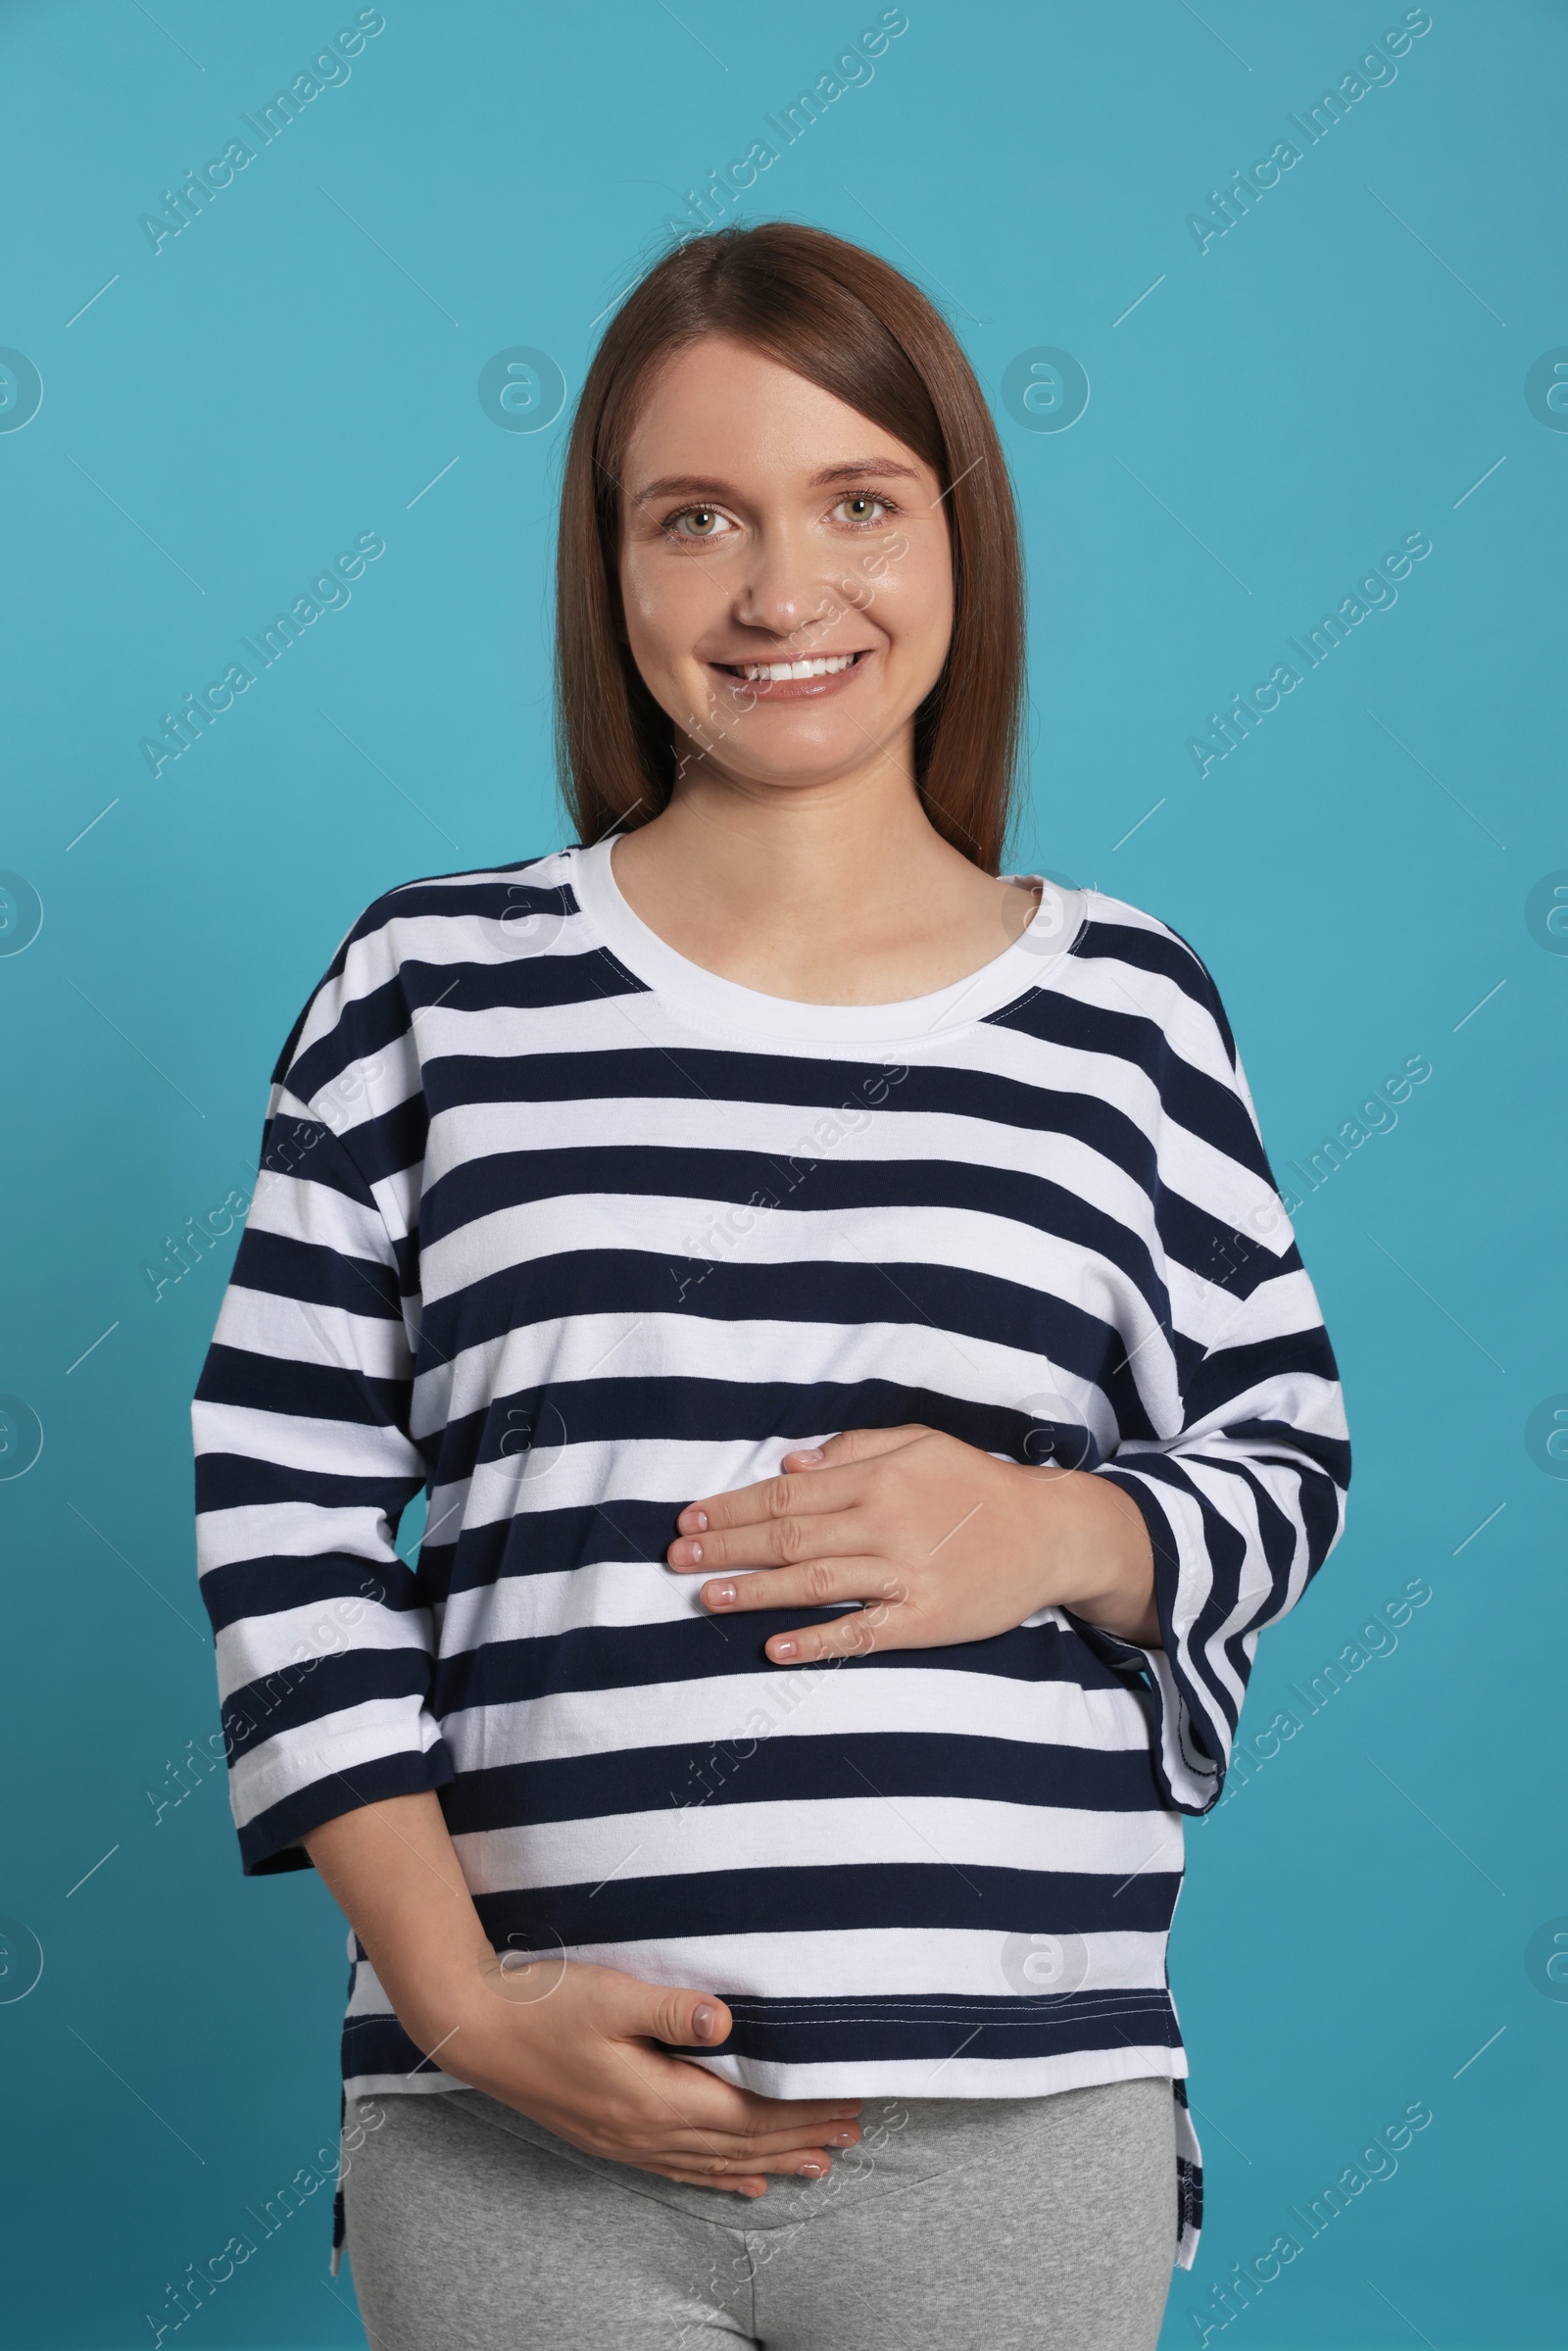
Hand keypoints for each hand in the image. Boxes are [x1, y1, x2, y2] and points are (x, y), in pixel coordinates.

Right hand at [304, 1793, 860, 2200]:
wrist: (475, 2029)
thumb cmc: (544, 2004)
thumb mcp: (611, 1994)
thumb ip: (673, 2008)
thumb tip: (729, 2018)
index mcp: (656, 2098)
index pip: (749, 2112)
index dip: (802, 2110)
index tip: (848, 2101)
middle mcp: (648, 2131)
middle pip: (742, 2143)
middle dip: (801, 2137)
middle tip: (853, 2132)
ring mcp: (627, 2141)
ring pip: (717, 2163)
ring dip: (771, 2162)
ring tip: (818, 2165)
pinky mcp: (611, 2137)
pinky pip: (681, 2169)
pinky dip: (721, 2177)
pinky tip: (742, 2183)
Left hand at [666, 1425, 1159, 1656]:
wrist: (1051, 1533)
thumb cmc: (977, 1486)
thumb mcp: (920, 1444)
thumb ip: (855, 1449)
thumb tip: (791, 1464)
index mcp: (880, 1476)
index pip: (788, 1492)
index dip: (734, 1507)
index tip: (690, 1520)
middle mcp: (886, 1522)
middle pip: (790, 1535)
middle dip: (728, 1547)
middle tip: (676, 1559)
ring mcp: (906, 1574)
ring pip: (815, 1581)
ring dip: (755, 1590)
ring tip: (706, 1596)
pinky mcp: (926, 1620)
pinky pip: (861, 1631)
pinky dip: (816, 1640)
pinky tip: (774, 1647)